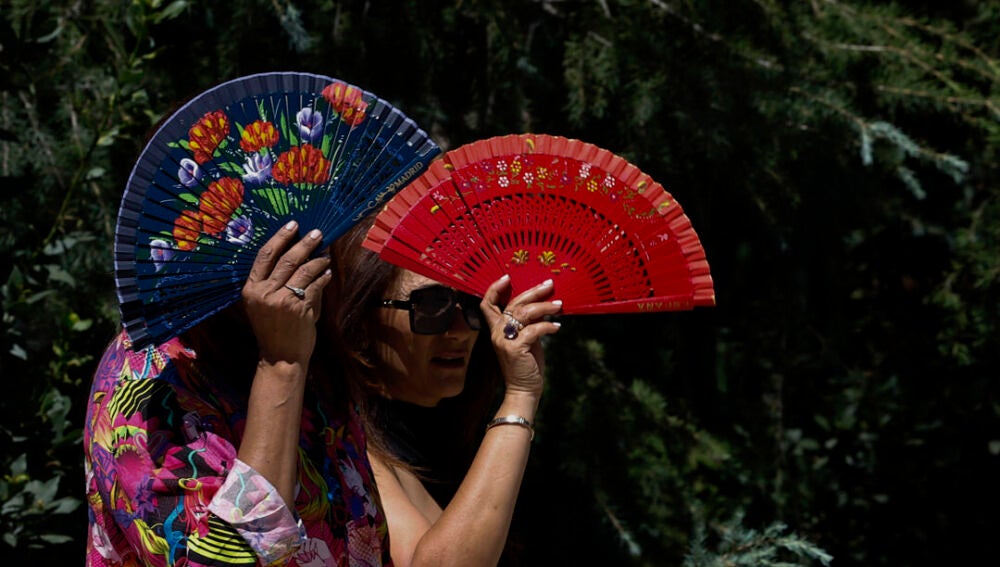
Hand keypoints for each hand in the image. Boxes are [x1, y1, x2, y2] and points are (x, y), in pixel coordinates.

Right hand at [242, 221, 331, 365]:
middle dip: (304, 243)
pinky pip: (315, 286)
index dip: (280, 237)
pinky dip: (323, 278)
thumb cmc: (272, 329)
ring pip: (303, 270)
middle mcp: (264, 293)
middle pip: (286, 258)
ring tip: (326, 255)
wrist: (280, 357)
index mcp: (251, 289)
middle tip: (317, 233)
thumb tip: (300, 255)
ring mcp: (282, 300)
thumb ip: (277, 282)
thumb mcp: (264, 304)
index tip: (293, 225)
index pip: (265, 255)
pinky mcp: (300, 308)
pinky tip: (327, 273)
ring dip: (318, 260)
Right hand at [480, 275, 562, 399]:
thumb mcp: (526, 339)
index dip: (495, 288)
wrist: (523, 390)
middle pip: (513, 303)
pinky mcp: (515, 349)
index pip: (487, 304)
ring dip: (544, 307)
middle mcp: (497, 333)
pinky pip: (533, 330)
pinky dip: (548, 326)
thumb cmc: (527, 365)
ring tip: (559, 305)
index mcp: (497, 329)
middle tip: (549, 285)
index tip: (507, 277)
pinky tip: (557, 328)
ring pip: (523, 313)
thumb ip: (528, 323)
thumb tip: (543, 304)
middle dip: (533, 292)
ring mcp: (504, 341)